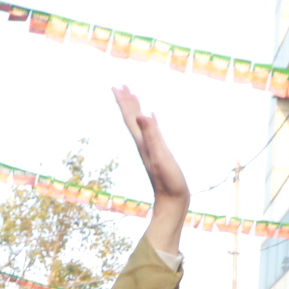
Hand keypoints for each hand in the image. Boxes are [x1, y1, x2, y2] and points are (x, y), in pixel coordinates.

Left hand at [112, 87, 187, 255]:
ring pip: (140, 124)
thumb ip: (152, 136)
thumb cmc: (169, 182)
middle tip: (121, 86)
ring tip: (133, 97)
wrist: (172, 203)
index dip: (123, 102)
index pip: (130, 118)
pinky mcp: (159, 154)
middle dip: (126, 102)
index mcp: (143, 142)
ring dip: (135, 110)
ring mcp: (151, 149)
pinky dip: (150, 122)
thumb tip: (141, 115)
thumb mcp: (161, 156)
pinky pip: (151, 132)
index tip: (116, 86)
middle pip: (132, 119)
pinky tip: (151, 118)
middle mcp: (144, 144)